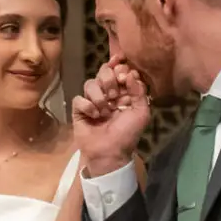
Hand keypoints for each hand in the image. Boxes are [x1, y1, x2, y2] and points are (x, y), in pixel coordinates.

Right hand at [71, 61, 150, 175]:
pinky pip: (78, 98)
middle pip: (103, 71)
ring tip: (105, 111)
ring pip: (90, 83)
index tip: (123, 75)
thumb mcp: (141, 113)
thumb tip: (130, 73)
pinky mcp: (79, 110)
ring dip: (99, 96)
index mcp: (123, 92)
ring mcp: (92, 101)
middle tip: (114, 96)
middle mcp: (107, 94)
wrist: (110, 152)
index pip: (119, 70)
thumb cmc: (127, 134)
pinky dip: (87, 106)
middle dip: (109, 80)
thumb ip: (139, 91)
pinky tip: (94, 116)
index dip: (120, 68)